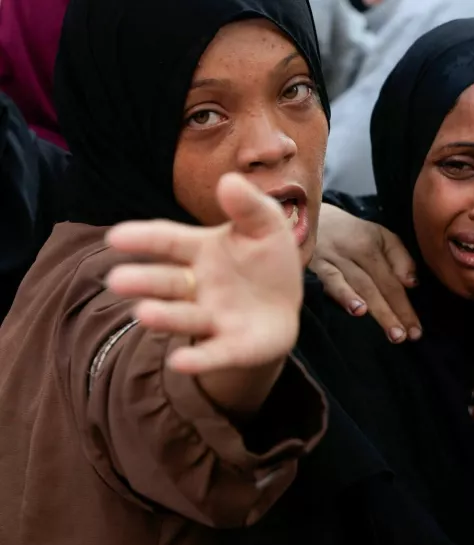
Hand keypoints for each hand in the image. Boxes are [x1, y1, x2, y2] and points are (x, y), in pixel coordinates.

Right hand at [105, 173, 301, 415]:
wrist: (284, 307)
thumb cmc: (266, 261)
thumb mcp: (266, 226)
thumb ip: (250, 205)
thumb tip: (230, 180)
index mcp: (201, 251)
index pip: (168, 242)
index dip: (143, 239)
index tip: (116, 237)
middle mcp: (198, 286)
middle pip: (167, 282)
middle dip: (144, 281)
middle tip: (117, 281)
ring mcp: (213, 318)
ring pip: (184, 317)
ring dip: (164, 316)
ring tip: (144, 314)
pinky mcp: (232, 346)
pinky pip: (213, 353)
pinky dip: (198, 358)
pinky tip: (180, 362)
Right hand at [309, 203, 421, 342]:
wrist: (308, 218)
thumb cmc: (351, 234)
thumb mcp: (380, 236)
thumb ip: (399, 258)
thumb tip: (413, 284)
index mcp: (373, 243)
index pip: (392, 279)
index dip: (405, 306)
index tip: (416, 331)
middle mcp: (355, 250)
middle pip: (379, 285)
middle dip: (394, 313)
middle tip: (405, 337)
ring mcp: (334, 258)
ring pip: (360, 286)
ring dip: (376, 309)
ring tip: (390, 330)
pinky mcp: (315, 265)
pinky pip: (331, 282)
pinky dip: (344, 295)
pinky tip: (357, 310)